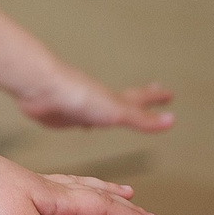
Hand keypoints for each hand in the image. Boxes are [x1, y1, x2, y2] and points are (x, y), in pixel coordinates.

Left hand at [0, 143, 155, 214]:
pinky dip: (76, 189)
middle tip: (149, 214)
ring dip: (105, 191)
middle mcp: (50, 187)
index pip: (101, 206)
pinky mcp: (17, 185)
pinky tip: (62, 194)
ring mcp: (33, 184)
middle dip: (124, 206)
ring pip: (80, 186)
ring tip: (124, 191)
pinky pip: (60, 186)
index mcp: (56, 197)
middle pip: (97, 195)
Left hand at [15, 69, 174, 132]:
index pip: (141, 98)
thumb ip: (141, 119)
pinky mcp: (62, 116)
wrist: (42, 89)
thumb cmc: (79, 96)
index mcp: (114, 100)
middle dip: (139, 100)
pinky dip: (85, 122)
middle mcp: (99, 102)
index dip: (155, 98)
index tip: (170, 93)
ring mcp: (81, 108)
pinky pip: (78, 120)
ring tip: (116, 116)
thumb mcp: (117, 111)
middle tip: (152, 93)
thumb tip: (171, 120)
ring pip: (101, 110)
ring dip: (110, 112)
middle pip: (124, 101)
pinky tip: (83, 124)